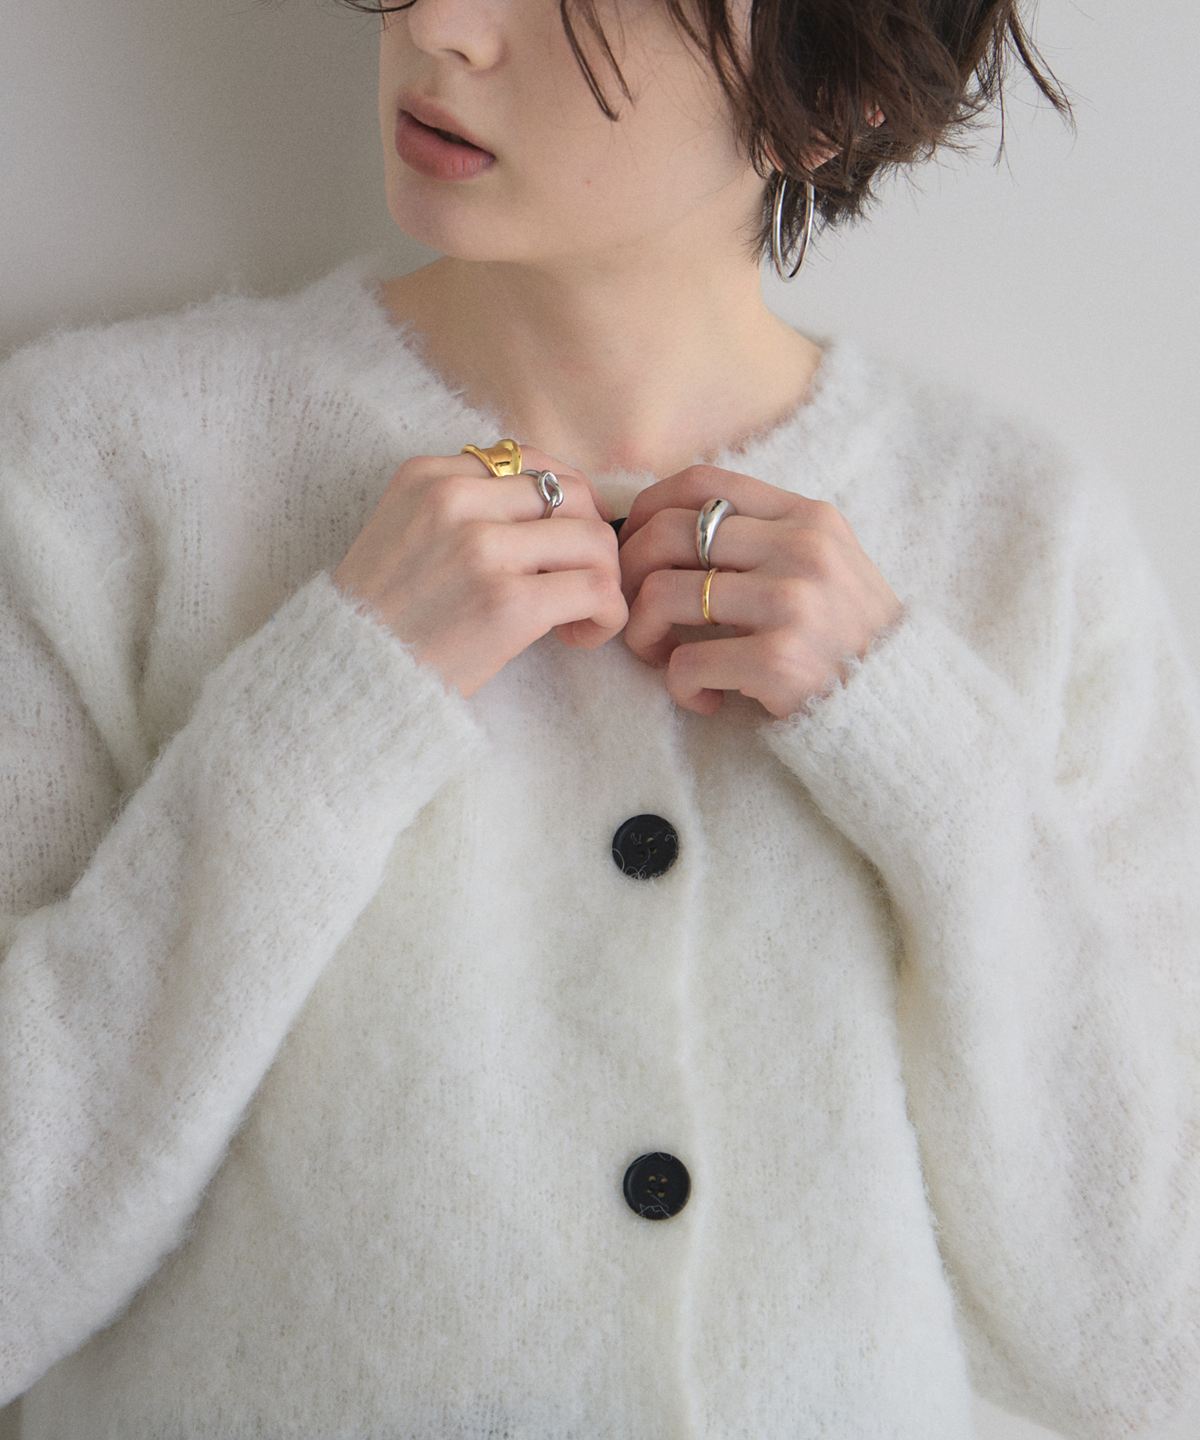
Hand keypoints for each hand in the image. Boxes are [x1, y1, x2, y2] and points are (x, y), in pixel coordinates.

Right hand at [331, 444, 624, 699]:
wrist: (346, 677)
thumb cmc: (384, 616)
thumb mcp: (406, 530)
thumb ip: (465, 507)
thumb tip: (553, 506)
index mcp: (428, 475)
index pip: (530, 460)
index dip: (562, 501)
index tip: (561, 540)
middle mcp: (454, 500)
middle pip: (573, 494)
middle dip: (591, 540)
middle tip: (577, 582)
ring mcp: (481, 549)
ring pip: (594, 539)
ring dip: (604, 580)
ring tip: (577, 615)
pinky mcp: (507, 602)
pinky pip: (595, 589)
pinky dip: (605, 615)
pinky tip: (578, 636)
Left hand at [616, 465, 905, 718]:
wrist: (902, 709)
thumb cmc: (846, 640)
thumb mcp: (824, 565)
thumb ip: (764, 538)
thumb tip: (665, 526)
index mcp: (807, 516)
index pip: (702, 481)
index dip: (647, 510)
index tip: (634, 548)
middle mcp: (801, 549)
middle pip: (666, 534)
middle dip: (630, 577)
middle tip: (638, 614)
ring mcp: (792, 602)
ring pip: (661, 595)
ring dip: (644, 635)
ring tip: (664, 660)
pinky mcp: (779, 660)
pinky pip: (685, 663)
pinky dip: (680, 688)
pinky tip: (706, 698)